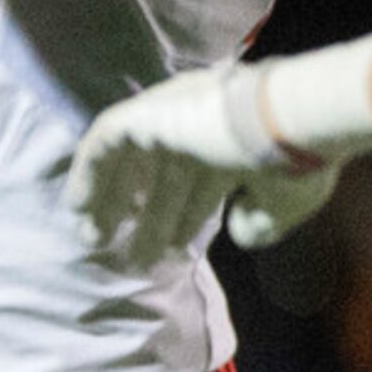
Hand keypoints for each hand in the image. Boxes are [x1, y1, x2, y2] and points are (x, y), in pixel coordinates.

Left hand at [68, 64, 339, 263]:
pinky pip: (104, 144)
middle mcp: (198, 125)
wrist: (282, 120)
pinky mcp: (143, 114)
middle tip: (130, 257)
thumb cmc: (293, 162)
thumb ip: (261, 220)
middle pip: (162, 176)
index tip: (173, 251)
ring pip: (130, 162)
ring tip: (96, 243)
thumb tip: (240, 235)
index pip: (202, 183)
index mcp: (234, 142)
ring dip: (113, 202)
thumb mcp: (285, 202)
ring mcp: (169, 116)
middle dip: (148, 217)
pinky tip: (78, 209)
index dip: (187, 217)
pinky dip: (89, 174)